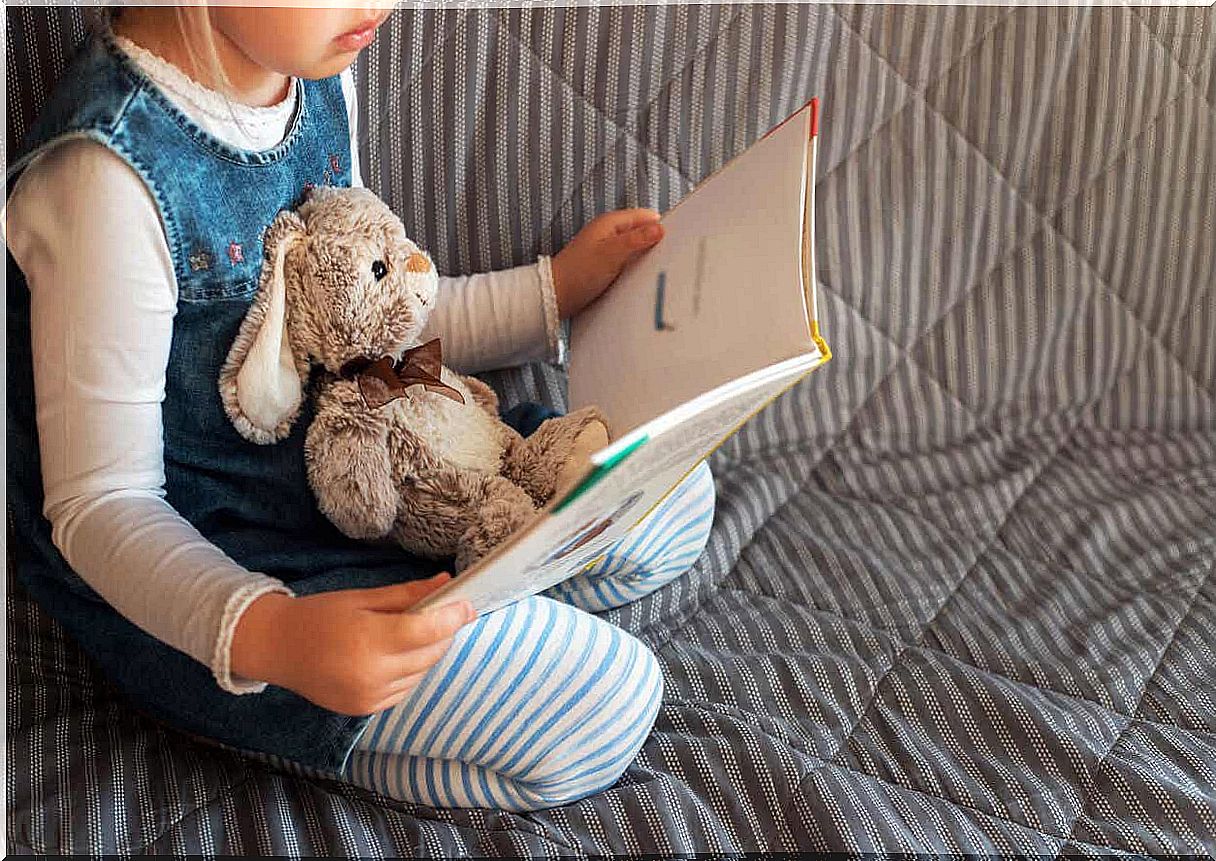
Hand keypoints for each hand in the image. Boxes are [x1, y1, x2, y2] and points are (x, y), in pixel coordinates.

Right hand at [229, 573, 474, 714]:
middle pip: (430, 653)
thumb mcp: (362, 598)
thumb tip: (446, 583)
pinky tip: (394, 655)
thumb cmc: (319, 616)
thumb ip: (407, 594)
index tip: (467, 604)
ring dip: (427, 652)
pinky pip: (406, 688)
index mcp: (368, 641)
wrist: (277, 649)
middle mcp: (371, 675)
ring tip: (409, 633)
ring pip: (422, 673)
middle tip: (439, 612)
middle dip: (442, 632)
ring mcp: (369, 697)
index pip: (427, 631)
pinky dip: (410, 670)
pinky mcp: (367, 710)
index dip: (452, 617)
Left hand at [550, 208, 663, 317]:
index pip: (645, 216)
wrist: (556, 296)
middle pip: (642, 232)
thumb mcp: (612, 253)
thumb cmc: (577, 272)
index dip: (659, 226)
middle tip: (666, 257)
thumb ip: (636, 239)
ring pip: (636, 249)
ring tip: (655, 269)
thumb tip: (659, 228)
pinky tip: (640, 278)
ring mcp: (608, 249)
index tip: (673, 240)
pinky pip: (628, 262)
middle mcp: (609, 233)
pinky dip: (635, 268)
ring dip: (645, 258)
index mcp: (610, 223)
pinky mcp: (606, 265)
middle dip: (654, 243)